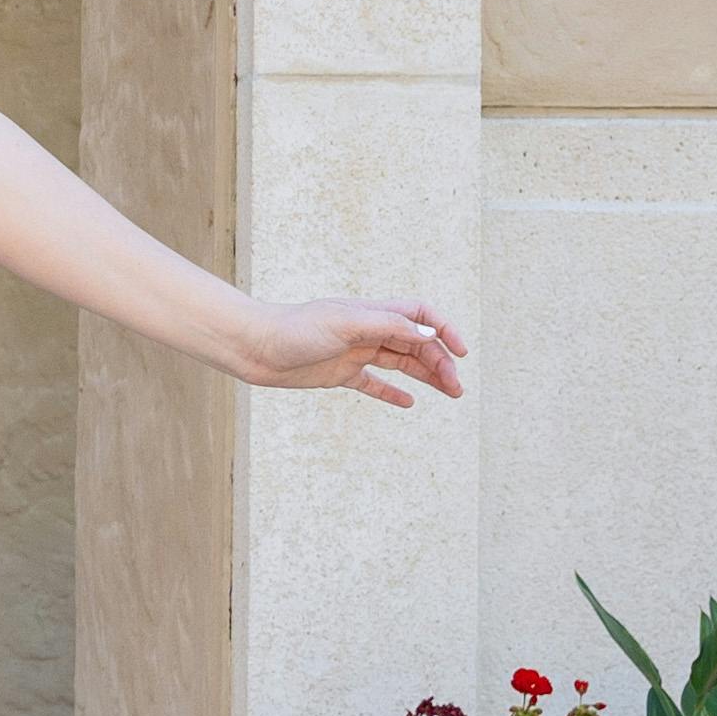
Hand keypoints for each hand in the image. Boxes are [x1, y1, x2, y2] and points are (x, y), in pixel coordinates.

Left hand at [238, 297, 467, 409]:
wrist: (255, 348)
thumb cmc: (295, 329)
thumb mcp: (345, 323)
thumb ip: (387, 325)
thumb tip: (429, 331)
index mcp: (371, 312)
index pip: (419, 313)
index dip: (444, 328)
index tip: (462, 352)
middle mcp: (367, 330)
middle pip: (416, 342)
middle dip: (441, 361)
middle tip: (456, 388)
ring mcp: (354, 352)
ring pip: (401, 363)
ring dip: (427, 376)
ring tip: (450, 393)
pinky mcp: (339, 374)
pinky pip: (373, 383)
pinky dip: (392, 392)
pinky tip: (409, 403)